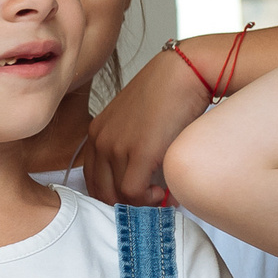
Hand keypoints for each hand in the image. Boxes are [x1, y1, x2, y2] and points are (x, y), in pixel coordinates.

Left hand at [82, 47, 209, 204]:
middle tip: (148, 203)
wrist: (184, 73)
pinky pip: (133, 193)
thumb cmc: (168, 96)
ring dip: (141, 203)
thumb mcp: (136, 122)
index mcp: (97, 133)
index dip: (113, 195)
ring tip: (161, 195)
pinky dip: (148, 200)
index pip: (92, 179)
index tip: (133, 198)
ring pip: (118, 195)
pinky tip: (163, 192)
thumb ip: (130, 149)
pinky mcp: (138, 152)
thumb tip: (140, 183)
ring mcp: (116, 146)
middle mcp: (100, 140)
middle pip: (101, 192)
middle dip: (125, 204)